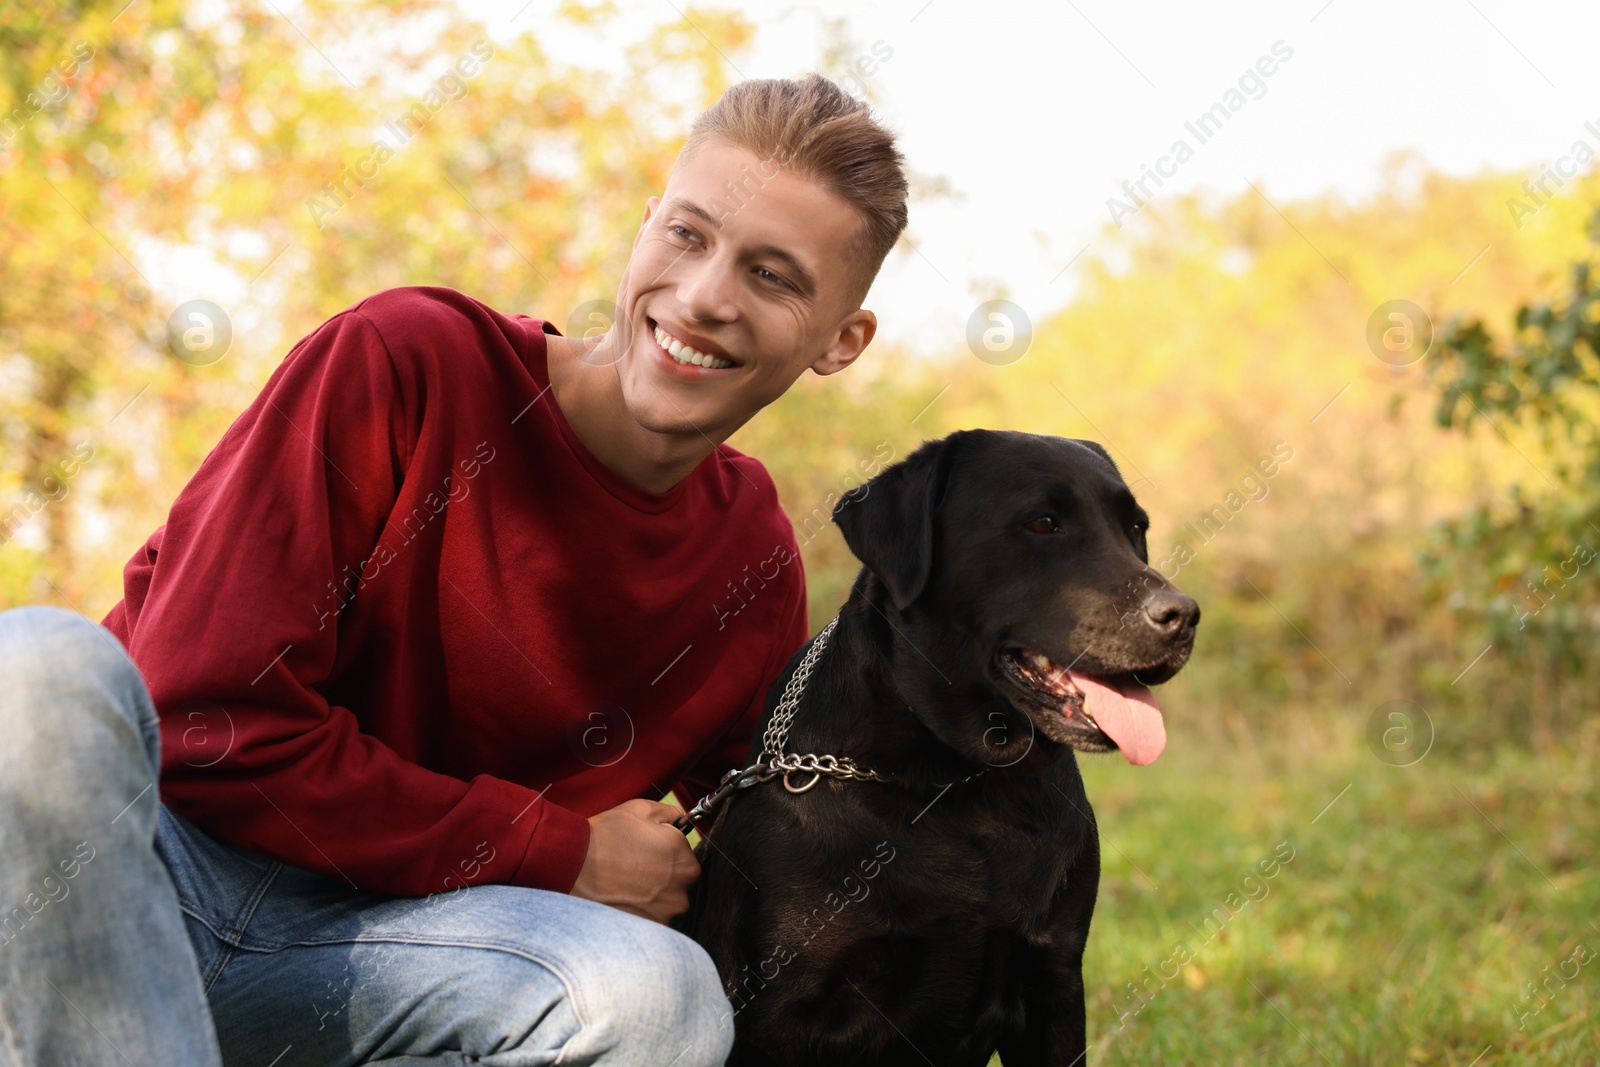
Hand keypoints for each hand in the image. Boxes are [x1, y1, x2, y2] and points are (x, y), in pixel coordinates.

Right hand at [570, 799, 698, 923]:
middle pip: (677, 880)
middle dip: (661, 873)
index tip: (644, 849)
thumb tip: (681, 819)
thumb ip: (671, 813)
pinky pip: (651, 917)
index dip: (664, 849)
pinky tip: (621, 897)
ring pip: (665, 901)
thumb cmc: (606, 836)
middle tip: (632, 866)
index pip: (683, 854)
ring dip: (651, 894)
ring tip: (624, 883)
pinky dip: (639, 910)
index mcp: (684, 860)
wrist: (572, 866)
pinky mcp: (647, 928)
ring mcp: (665, 913)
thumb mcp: (641, 809)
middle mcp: (681, 890)